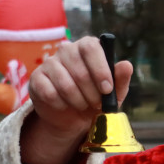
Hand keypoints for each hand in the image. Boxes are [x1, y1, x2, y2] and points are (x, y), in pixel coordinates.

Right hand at [22, 36, 133, 163]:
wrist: (73, 117)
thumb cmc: (95, 99)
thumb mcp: (113, 93)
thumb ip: (120, 79)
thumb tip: (127, 65)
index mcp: (87, 48)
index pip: (91, 47)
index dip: (100, 69)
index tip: (107, 89)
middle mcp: (66, 50)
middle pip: (79, 69)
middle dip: (92, 93)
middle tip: (96, 104)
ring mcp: (49, 63)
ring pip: (65, 84)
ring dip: (78, 101)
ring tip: (82, 105)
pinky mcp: (36, 78)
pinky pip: (50, 93)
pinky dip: (62, 105)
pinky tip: (65, 105)